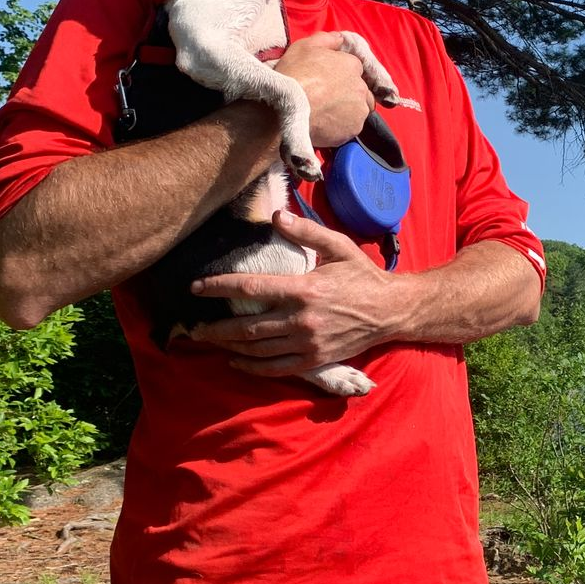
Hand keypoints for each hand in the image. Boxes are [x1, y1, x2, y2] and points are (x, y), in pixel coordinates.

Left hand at [186, 209, 401, 375]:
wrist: (391, 311)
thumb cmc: (363, 276)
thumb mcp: (339, 247)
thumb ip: (307, 232)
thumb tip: (276, 216)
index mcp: (304, 289)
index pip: (251, 288)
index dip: (219, 287)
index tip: (196, 288)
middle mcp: (302, 319)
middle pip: (246, 326)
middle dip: (215, 326)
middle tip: (193, 326)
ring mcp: (307, 343)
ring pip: (257, 349)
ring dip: (228, 346)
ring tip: (209, 340)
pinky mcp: (314, 360)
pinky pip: (275, 367)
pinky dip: (251, 367)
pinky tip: (235, 361)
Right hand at [274, 32, 372, 147]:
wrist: (285, 111)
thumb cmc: (293, 76)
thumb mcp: (304, 47)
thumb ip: (326, 40)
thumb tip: (339, 39)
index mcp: (352, 65)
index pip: (355, 70)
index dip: (340, 77)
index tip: (327, 83)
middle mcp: (361, 87)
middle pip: (361, 91)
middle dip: (349, 95)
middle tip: (327, 100)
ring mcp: (359, 109)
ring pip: (358, 111)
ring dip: (347, 112)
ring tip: (325, 114)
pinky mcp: (353, 129)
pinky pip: (351, 128)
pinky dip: (341, 128)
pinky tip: (324, 125)